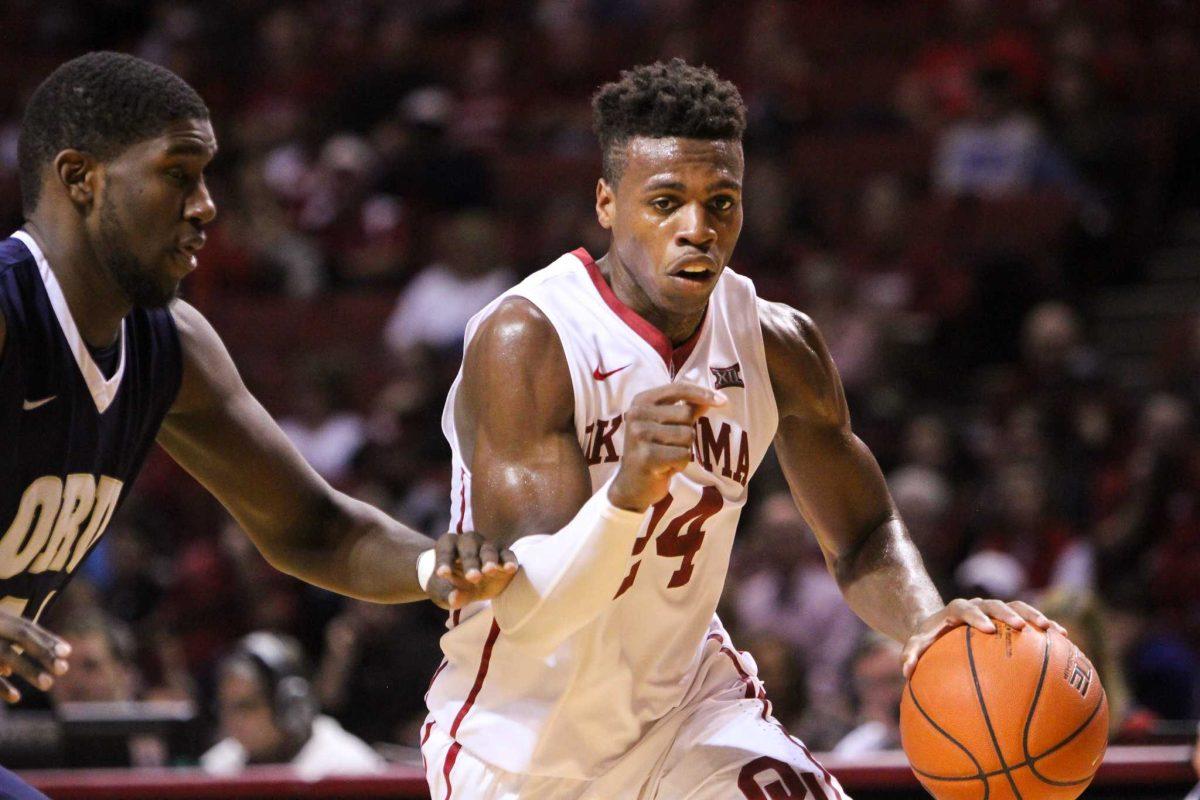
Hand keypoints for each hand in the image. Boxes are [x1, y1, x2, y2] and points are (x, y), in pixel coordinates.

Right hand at [0, 609, 70, 701]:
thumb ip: (13, 640)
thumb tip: (47, 656)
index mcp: (0, 618)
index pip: (27, 628)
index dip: (47, 639)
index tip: (67, 652)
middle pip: (22, 636)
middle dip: (43, 651)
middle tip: (64, 669)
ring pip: (6, 654)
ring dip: (29, 670)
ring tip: (48, 684)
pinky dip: (1, 687)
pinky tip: (16, 698)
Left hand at [428, 530, 518, 609]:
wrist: (468, 586)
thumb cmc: (451, 586)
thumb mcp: (445, 593)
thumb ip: (448, 595)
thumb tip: (454, 599)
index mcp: (448, 546)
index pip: (445, 550)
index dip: (444, 561)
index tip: (442, 574)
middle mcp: (468, 541)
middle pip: (469, 547)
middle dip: (470, 562)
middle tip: (472, 577)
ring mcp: (487, 547)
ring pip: (488, 550)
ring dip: (489, 560)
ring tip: (489, 571)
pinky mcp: (503, 555)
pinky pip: (507, 554)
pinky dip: (509, 560)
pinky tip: (510, 569)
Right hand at [608, 383, 726, 511]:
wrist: (631, 484)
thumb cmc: (652, 450)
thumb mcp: (665, 425)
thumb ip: (685, 409)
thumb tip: (712, 397)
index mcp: (641, 401)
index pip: (678, 388)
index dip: (702, 393)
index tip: (723, 400)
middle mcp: (637, 414)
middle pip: (686, 414)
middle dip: (687, 431)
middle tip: (671, 444)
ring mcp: (640, 435)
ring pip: (686, 435)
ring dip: (684, 450)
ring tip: (667, 456)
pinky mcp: (646, 456)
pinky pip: (683, 455)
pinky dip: (680, 464)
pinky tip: (665, 467)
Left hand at [900, 598, 1067, 678]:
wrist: (943, 625)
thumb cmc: (930, 639)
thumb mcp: (917, 645)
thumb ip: (911, 655)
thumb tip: (905, 672)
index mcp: (956, 610)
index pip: (965, 608)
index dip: (976, 616)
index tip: (987, 629)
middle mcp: (978, 607)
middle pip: (994, 604)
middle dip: (1008, 614)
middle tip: (1021, 627)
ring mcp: (996, 611)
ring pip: (1017, 606)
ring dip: (1034, 615)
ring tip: (1052, 630)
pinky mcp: (1010, 618)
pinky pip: (1030, 619)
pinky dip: (1045, 627)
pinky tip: (1064, 639)